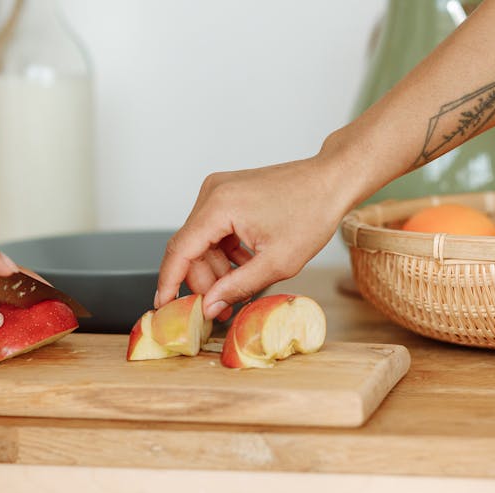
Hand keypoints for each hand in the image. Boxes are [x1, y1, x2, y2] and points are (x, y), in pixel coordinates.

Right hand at [155, 154, 358, 319]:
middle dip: (204, 281)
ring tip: (239, 292)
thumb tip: (209, 307)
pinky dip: (225, 253)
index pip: (180, 250)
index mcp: (219, 206)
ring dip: (217, 269)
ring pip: (202, 242)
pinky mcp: (228, 194)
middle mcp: (212, 193)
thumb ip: (238, 287)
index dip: (169, 283)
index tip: (163, 307)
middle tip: (221, 309)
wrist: (331, 180)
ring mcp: (219, 191)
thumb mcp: (278, 263)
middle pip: (191, 248)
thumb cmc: (312, 213)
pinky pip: (215, 231)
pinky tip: (246, 267)